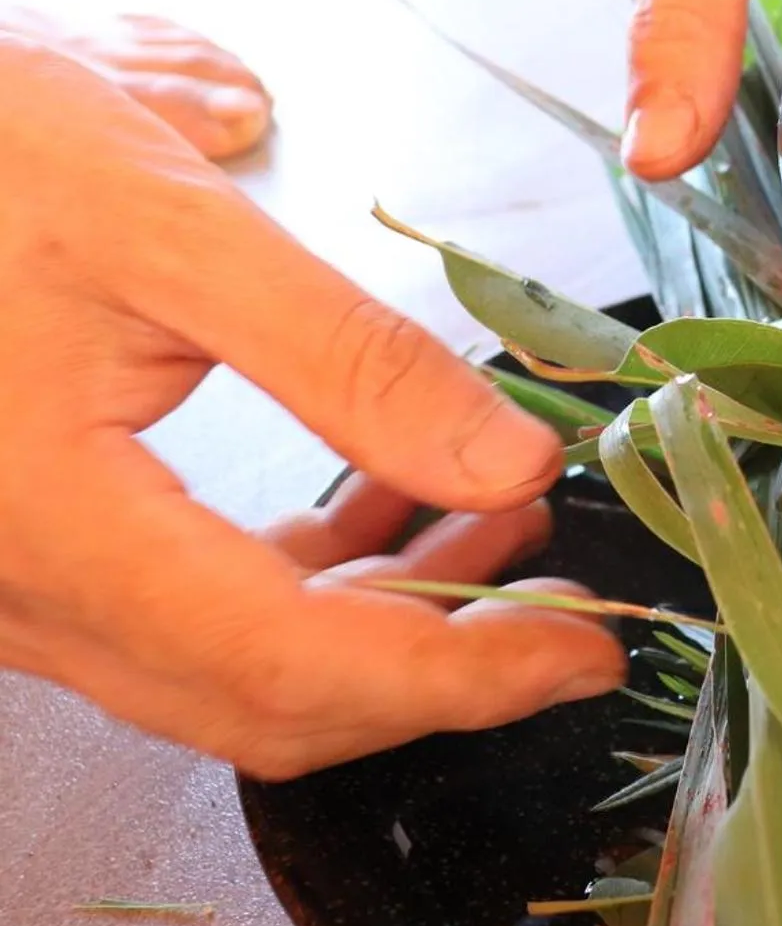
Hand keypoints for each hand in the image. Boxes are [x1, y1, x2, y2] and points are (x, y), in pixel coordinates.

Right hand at [0, 27, 623, 779]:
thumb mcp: (176, 227)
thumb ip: (350, 357)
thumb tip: (510, 462)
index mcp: (48, 521)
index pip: (288, 659)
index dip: (457, 675)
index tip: (581, 652)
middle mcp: (22, 589)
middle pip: (271, 698)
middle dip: (445, 666)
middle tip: (572, 610)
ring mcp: (26, 584)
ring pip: (240, 665)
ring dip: (392, 618)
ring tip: (511, 527)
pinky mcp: (47, 551)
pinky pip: (198, 611)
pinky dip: (320, 576)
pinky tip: (401, 504)